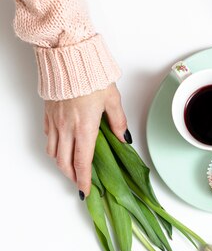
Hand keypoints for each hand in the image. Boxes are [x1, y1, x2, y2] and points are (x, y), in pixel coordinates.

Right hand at [44, 83, 128, 198]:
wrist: (69, 58)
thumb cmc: (92, 76)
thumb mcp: (113, 100)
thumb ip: (118, 121)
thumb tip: (124, 138)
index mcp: (85, 127)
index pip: (83, 161)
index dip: (84, 179)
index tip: (86, 191)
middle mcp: (67, 128)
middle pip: (64, 162)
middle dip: (71, 176)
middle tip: (80, 182)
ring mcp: (55, 121)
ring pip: (53, 152)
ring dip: (61, 163)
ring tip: (72, 167)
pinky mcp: (48, 114)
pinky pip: (48, 137)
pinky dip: (54, 146)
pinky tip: (63, 145)